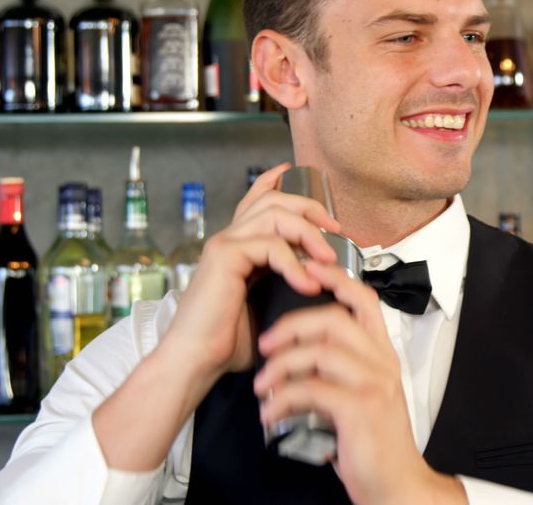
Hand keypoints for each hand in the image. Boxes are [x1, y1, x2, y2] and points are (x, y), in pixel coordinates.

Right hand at [161, 162, 342, 379]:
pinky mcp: (224, 256)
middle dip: (309, 208)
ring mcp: (225, 244)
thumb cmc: (228, 341)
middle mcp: (229, 239)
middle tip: (335, 227)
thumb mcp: (265, 306)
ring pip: (275, 216)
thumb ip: (285, 285)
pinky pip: (270, 245)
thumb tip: (320, 282)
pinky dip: (295, 263)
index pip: (255, 201)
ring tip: (328, 257)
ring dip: (309, 233)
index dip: (273, 181)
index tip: (293, 171)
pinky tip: (307, 284)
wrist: (197, 361)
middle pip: (273, 200)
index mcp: (237, 246)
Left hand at [253, 262, 466, 504]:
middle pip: (335, 319)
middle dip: (291, 326)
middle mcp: (381, 364)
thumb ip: (338, 371)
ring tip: (262, 386)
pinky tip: (271, 413)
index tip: (307, 270)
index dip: (336, 280)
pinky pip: (311, 390)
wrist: (395, 486)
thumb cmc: (373, 444)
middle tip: (266, 344)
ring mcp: (373, 385)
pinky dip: (282, 400)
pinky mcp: (360, 409)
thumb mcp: (360, 397)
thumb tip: (298, 356)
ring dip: (280, 367)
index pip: (364, 301)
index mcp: (382, 355)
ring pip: (319, 352)